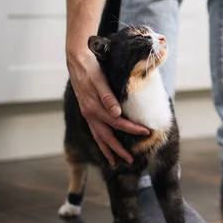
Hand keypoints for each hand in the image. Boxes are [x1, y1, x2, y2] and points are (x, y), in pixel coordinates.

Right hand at [67, 49, 149, 165]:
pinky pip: (94, 131)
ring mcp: (87, 113)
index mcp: (94, 107)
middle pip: (106, 136)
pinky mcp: (87, 110)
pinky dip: (101, 140)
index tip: (146, 132)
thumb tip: (117, 114)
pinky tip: (105, 144)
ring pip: (98, 137)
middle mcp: (90, 113)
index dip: (133, 129)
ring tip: (114, 162)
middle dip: (118, 150)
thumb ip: (107, 97)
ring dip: (107, 150)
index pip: (118, 123)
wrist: (76, 60)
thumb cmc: (90, 67)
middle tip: (130, 161)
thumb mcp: (99, 79)